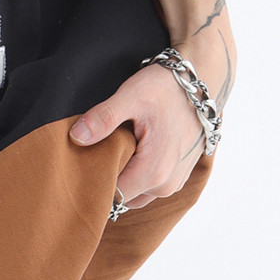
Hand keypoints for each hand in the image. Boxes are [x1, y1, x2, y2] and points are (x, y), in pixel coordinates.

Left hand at [68, 25, 232, 208]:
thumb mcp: (130, 97)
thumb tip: (76, 137)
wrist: (203, 82)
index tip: (79, 163)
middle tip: (91, 152)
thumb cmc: (166, 88)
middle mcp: (166, 185)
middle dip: (106, 179)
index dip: (93, 180)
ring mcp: (175, 182)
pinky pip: (150, 185)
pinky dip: (137, 173)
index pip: (111, 195)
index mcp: (153, 171)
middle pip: (122, 196)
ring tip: (111, 149)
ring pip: (136, 192)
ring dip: (122, 177)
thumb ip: (102, 119)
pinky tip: (129, 150)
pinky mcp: (179, 175)